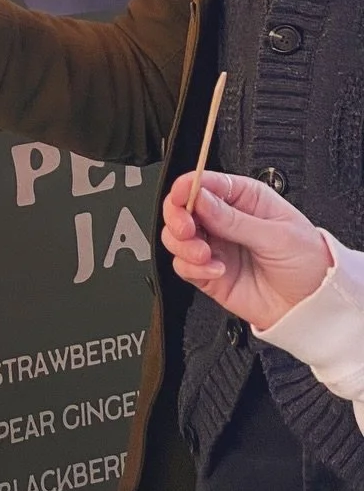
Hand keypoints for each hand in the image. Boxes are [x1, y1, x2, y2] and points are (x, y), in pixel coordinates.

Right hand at [160, 170, 330, 330]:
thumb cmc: (308, 263)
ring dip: (183, 245)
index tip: (182, 196)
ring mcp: (215, 247)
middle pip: (181, 208)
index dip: (187, 187)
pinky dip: (192, 268)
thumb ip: (235, 220)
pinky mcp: (208, 273)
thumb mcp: (277, 236)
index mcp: (244, 199)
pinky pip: (183, 266)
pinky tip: (216, 270)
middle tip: (187, 229)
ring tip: (205, 255)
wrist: (314, 307)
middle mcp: (224, 220)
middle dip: (178, 217)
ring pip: (176, 237)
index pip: (205, 183)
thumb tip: (200, 199)